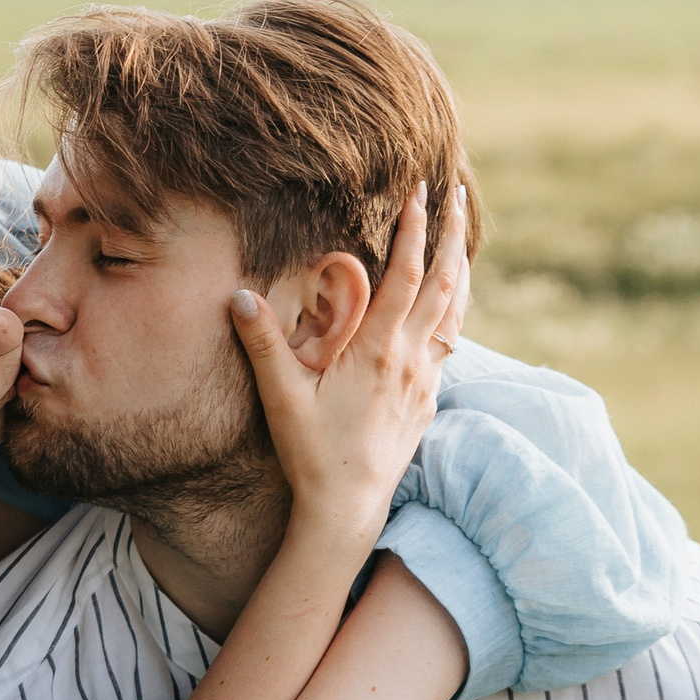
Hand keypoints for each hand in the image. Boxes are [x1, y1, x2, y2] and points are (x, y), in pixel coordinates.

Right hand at [227, 183, 468, 534]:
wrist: (347, 507)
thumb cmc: (311, 453)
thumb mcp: (281, 396)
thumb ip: (263, 343)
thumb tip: (238, 295)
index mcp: (378, 350)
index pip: (406, 275)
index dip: (414, 230)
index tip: (420, 192)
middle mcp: (411, 360)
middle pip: (446, 283)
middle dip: (452, 233)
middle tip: (456, 192)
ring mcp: (426, 380)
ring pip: (456, 312)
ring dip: (461, 268)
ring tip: (461, 235)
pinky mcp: (428, 400)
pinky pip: (449, 342)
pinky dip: (454, 309)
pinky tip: (448, 301)